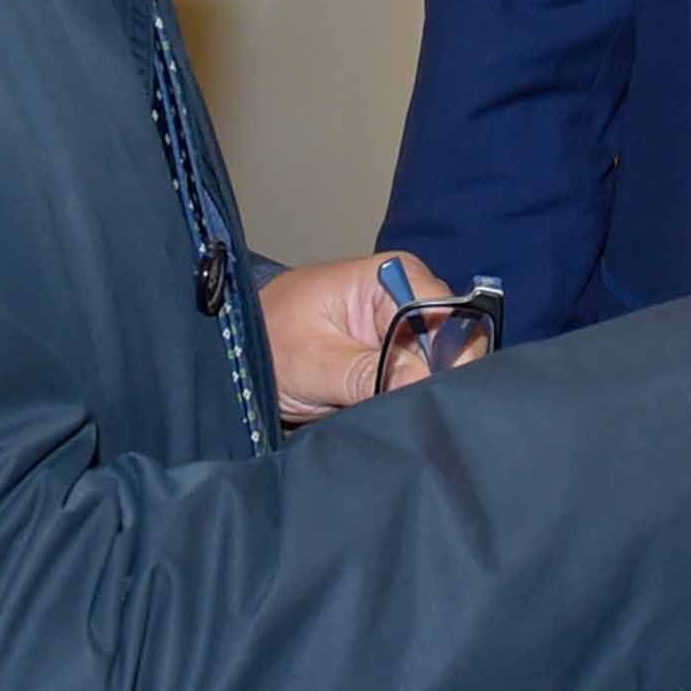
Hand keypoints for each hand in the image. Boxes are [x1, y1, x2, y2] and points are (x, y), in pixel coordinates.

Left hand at [261, 252, 472, 424]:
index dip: (449, 353)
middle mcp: (407, 296)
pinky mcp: (396, 357)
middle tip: (413, 411)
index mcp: (390, 276)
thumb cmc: (268, 340)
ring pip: (439, 365)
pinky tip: (395, 414)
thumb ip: (366, 372)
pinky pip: (419, 380)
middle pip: (451, 340)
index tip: (436, 390)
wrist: (239, 356)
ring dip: (421, 392)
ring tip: (396, 414)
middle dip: (436, 377)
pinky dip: (409, 399)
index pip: (447, 311)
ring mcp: (403, 328)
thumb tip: (421, 384)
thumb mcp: (312, 361)